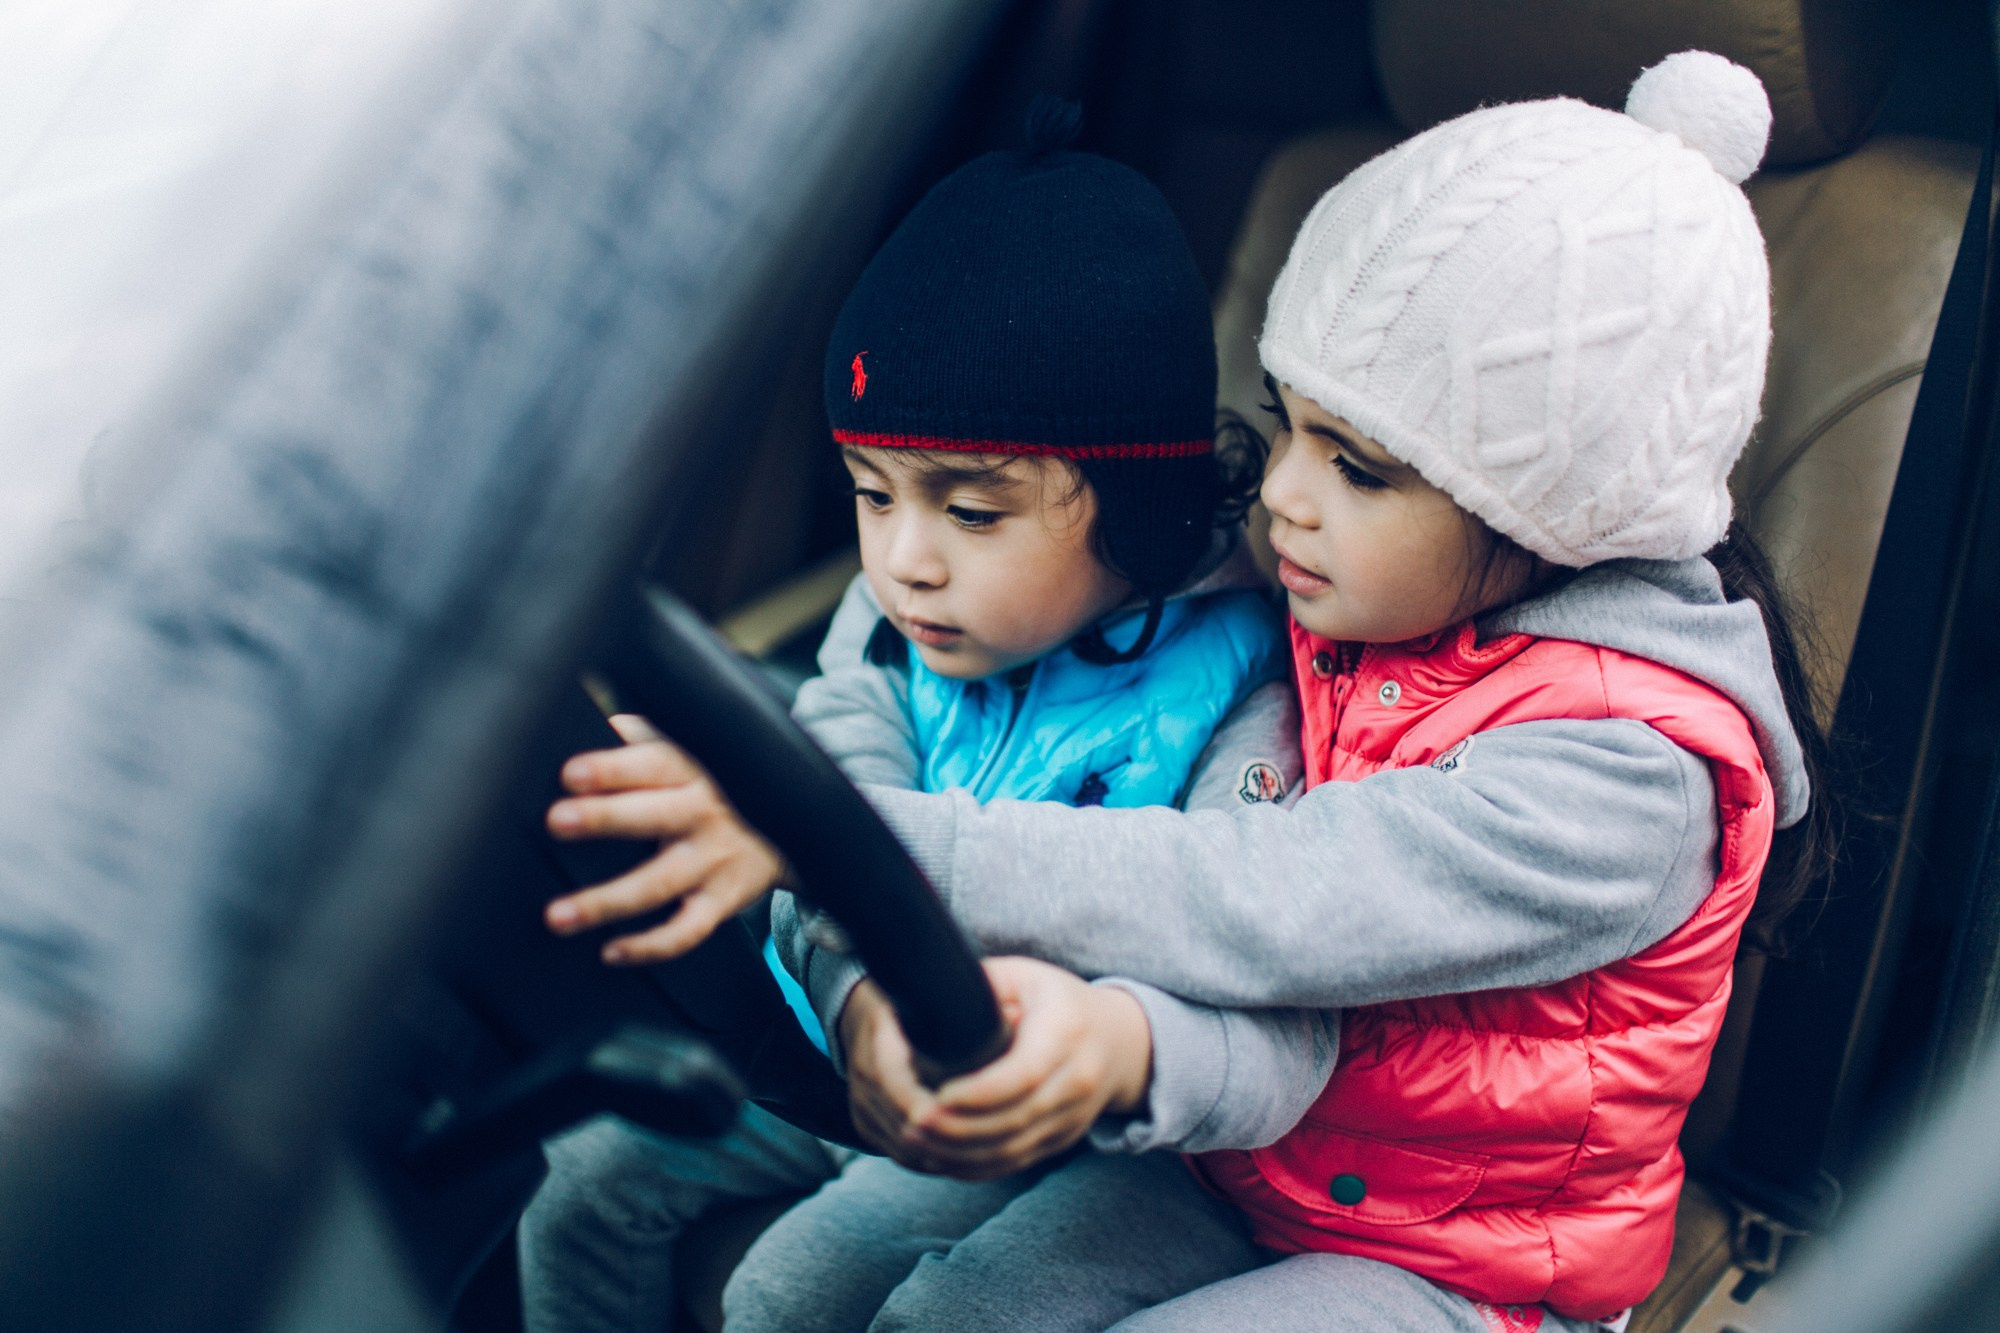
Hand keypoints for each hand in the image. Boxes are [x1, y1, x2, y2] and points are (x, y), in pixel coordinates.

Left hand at [543, 714, 786, 962]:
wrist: (795, 820)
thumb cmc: (717, 781)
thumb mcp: (692, 748)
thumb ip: (642, 736)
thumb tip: (586, 716)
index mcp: (691, 769)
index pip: (650, 764)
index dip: (612, 767)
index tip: (570, 773)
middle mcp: (703, 813)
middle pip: (653, 816)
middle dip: (605, 818)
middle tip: (556, 821)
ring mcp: (713, 860)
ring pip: (659, 884)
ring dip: (607, 901)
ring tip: (557, 916)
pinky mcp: (723, 900)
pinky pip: (687, 931)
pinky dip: (651, 947)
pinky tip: (610, 952)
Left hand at [839, 957, 1152, 1179]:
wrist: (1120, 1041)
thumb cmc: (1058, 1000)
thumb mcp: (1024, 976)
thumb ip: (983, 985)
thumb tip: (931, 998)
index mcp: (1068, 1030)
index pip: (1026, 1073)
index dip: (979, 1092)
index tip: (936, 1096)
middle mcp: (1079, 1079)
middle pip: (1017, 1118)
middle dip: (960, 1127)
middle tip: (912, 1122)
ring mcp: (1075, 1116)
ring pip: (1015, 1149)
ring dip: (961, 1153)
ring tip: (916, 1142)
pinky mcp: (1063, 1139)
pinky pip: (1017, 1162)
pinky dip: (975, 1167)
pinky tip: (939, 1158)